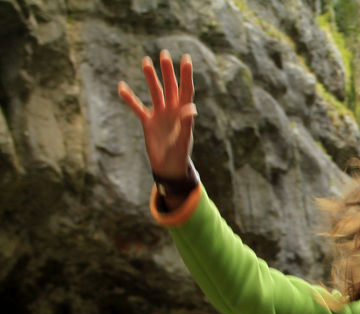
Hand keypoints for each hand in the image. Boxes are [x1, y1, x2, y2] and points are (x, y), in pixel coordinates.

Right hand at [117, 50, 196, 178]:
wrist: (168, 168)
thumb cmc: (179, 156)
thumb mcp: (183, 140)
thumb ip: (186, 124)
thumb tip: (191, 108)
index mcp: (184, 113)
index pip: (186, 89)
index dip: (186, 74)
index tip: (186, 58)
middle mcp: (173, 111)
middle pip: (171, 86)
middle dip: (167, 70)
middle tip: (163, 53)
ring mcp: (160, 115)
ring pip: (155, 92)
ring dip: (150, 78)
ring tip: (145, 61)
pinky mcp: (148, 122)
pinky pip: (137, 107)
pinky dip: (129, 98)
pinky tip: (121, 86)